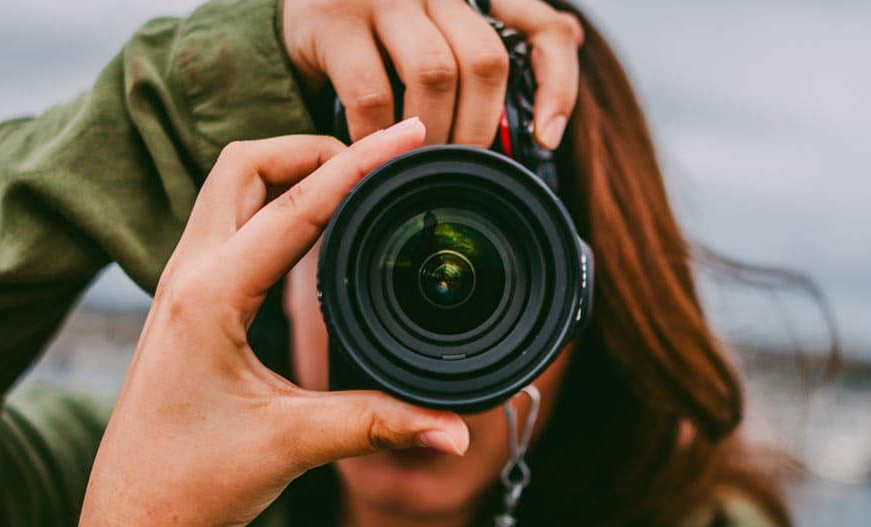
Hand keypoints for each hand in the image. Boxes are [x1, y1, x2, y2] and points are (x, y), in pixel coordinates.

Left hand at [75, 118, 469, 526]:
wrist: (135, 524)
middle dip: (312, 148)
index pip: (297, 205)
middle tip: (377, 159)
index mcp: (209, 297)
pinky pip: (228, 223)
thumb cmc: (196, 484)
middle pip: (246, 164)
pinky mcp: (184, 304)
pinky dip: (273, 205)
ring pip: (230, 188)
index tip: (408, 135)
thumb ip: (381, 425)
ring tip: (354, 182)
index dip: (360, 163)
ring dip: (288, 171)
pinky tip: (315, 227)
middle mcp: (186, 278)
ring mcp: (178, 287)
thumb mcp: (295, 446)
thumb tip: (458, 431)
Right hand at [283, 0, 583, 147]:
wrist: (295, 8)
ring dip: (431, 133)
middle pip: (485, 61)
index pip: (541, 31)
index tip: (547, 138)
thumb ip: (499, 31)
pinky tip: (373, 154)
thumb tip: (575, 34)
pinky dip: (377, 136)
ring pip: (434, 74)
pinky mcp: (333, 22)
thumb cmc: (381, 25)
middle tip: (458, 167)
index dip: (558, 85)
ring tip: (417, 165)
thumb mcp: (440, 24)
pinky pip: (371, 92)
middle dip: (478, 127)